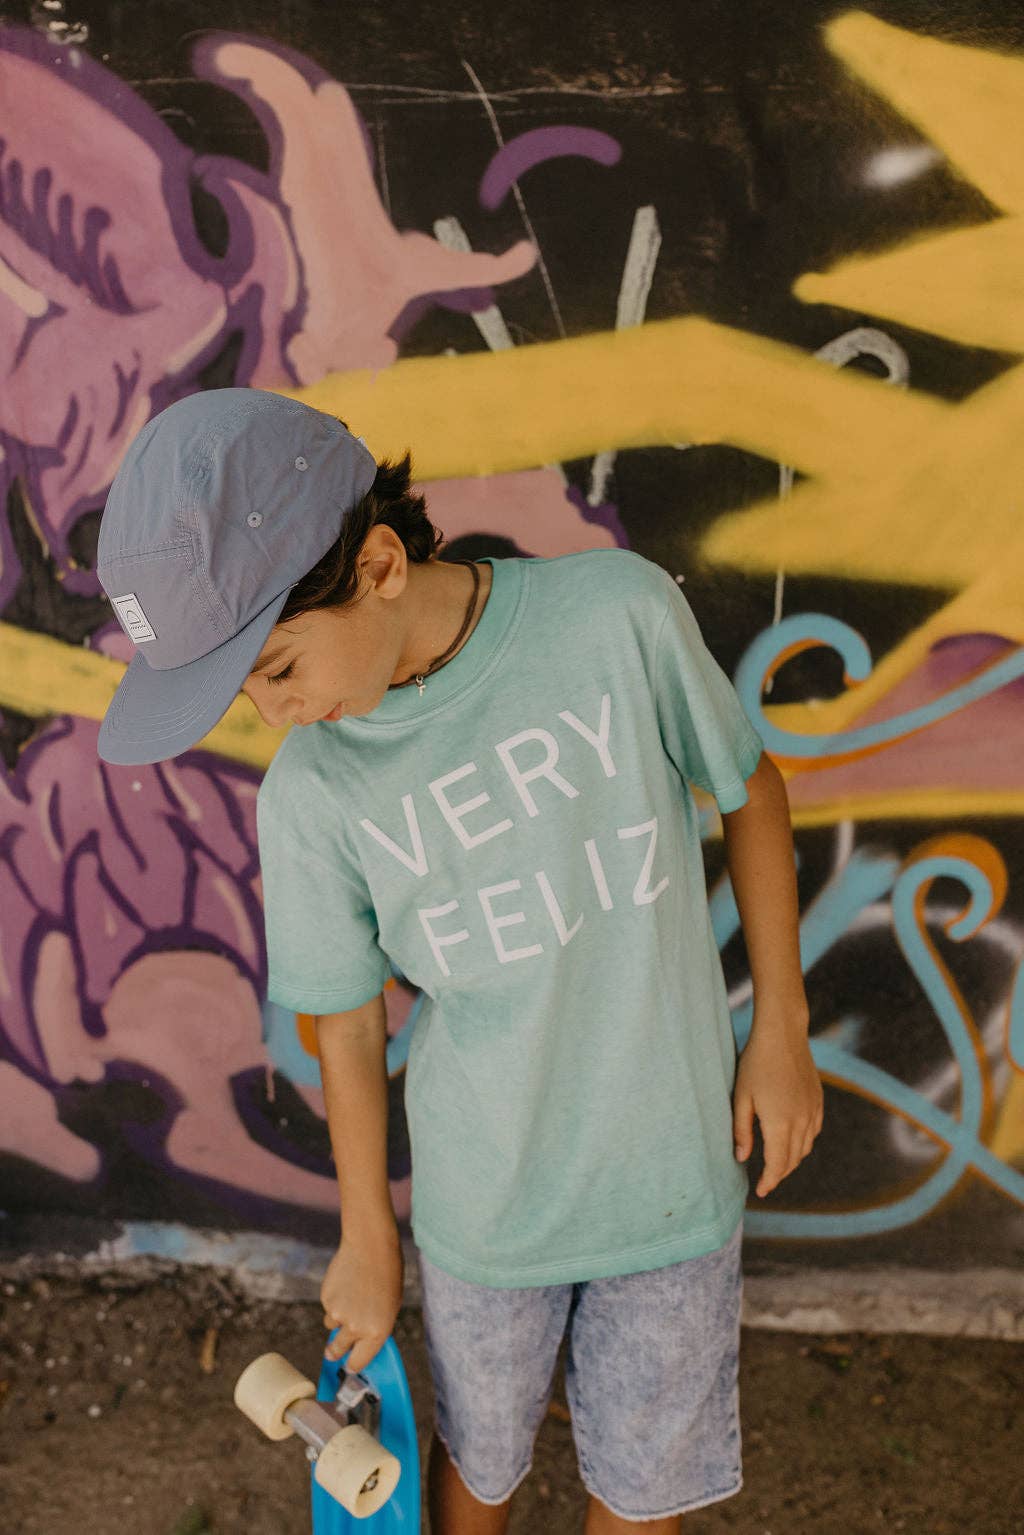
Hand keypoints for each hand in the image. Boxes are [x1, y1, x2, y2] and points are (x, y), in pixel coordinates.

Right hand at [320, 1226, 403, 1371]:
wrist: (371, 1247)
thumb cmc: (388, 1275)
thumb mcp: (390, 1307)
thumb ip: (375, 1328)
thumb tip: (360, 1342)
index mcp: (376, 1333)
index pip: (358, 1362)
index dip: (353, 1365)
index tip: (350, 1366)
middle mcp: (355, 1328)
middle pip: (338, 1350)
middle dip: (334, 1352)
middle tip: (331, 1353)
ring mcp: (338, 1314)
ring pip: (332, 1325)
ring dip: (338, 1318)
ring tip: (352, 1296)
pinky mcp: (326, 1299)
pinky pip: (328, 1306)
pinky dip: (335, 1300)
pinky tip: (346, 1283)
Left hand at [733, 1016, 822, 1198]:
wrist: (783, 1034)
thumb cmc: (755, 1063)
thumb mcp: (741, 1097)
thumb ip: (742, 1130)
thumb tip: (742, 1158)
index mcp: (780, 1124)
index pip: (776, 1164)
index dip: (769, 1181)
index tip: (761, 1191)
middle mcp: (801, 1122)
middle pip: (792, 1160)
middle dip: (779, 1174)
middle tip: (766, 1181)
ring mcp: (812, 1111)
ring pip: (805, 1148)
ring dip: (791, 1160)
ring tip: (776, 1164)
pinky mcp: (818, 1101)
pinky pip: (813, 1131)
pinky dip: (803, 1143)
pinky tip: (792, 1141)